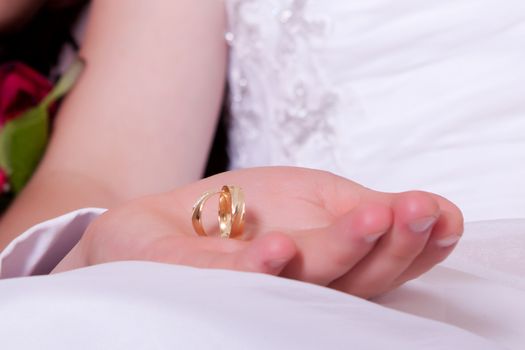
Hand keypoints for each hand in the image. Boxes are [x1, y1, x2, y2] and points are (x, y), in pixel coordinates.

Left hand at [54, 166, 462, 298]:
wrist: (167, 221)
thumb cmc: (245, 212)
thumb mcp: (315, 198)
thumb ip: (365, 209)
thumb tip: (437, 207)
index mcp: (333, 267)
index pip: (388, 264)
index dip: (419, 242)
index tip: (441, 213)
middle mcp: (304, 289)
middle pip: (360, 280)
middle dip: (393, 243)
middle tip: (416, 210)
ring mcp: (258, 291)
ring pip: (311, 281)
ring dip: (341, 249)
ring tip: (372, 216)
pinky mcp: (208, 284)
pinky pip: (237, 281)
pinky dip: (260, 266)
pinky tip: (280, 247)